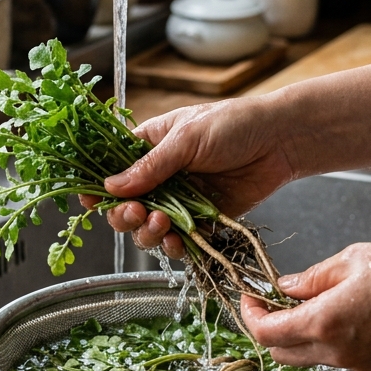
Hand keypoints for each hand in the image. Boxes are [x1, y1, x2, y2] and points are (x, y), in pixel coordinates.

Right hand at [81, 96, 297, 258]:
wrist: (281, 141)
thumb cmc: (234, 123)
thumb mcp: (187, 138)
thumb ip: (151, 166)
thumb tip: (110, 187)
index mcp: (148, 147)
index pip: (111, 170)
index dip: (97, 188)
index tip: (89, 202)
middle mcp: (159, 176)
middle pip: (125, 206)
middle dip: (124, 215)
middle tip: (137, 213)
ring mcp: (179, 200)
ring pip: (148, 228)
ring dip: (147, 232)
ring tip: (161, 224)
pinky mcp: (201, 220)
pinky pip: (179, 240)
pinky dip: (173, 246)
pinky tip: (176, 242)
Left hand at [241, 241, 370, 370]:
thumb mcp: (356, 258)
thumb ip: (313, 276)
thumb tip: (285, 286)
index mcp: (325, 323)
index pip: (265, 333)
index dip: (249, 314)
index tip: (249, 295)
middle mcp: (335, 351)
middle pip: (279, 352)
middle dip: (267, 326)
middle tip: (270, 299)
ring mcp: (354, 361)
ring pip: (304, 357)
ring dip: (293, 334)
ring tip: (305, 302)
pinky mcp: (370, 363)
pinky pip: (330, 357)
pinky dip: (320, 339)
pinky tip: (333, 312)